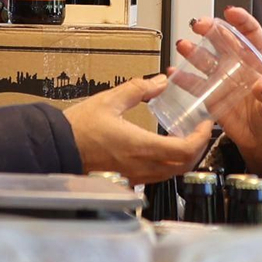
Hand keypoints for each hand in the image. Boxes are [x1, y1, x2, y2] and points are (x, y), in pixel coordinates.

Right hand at [64, 75, 212, 186]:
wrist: (57, 148)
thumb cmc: (78, 128)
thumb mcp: (110, 100)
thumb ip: (139, 89)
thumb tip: (159, 82)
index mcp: (140, 146)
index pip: (185, 150)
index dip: (201, 138)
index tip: (205, 125)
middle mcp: (141, 166)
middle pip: (184, 165)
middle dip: (198, 149)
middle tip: (199, 131)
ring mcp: (135, 176)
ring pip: (172, 173)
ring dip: (184, 158)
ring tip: (184, 138)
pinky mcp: (127, 179)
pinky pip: (157, 176)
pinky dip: (168, 164)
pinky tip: (163, 149)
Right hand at [173, 7, 261, 182]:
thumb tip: (261, 85)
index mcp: (260, 63)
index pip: (252, 35)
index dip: (242, 21)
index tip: (230, 12)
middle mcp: (239, 66)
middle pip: (224, 42)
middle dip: (211, 30)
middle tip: (198, 24)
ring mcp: (224, 80)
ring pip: (206, 60)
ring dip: (194, 52)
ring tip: (182, 45)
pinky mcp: (212, 96)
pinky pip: (196, 84)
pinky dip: (184, 79)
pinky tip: (175, 73)